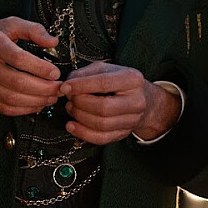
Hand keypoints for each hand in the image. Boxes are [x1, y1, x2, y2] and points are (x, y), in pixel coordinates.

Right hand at [0, 16, 61, 115]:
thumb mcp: (7, 24)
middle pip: (17, 82)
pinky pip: (3, 108)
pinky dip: (23, 110)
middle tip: (59, 89)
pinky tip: (37, 104)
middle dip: (43, 89)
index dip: (40, 68)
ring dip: (36, 101)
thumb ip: (33, 29)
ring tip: (52, 97)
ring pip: (11, 98)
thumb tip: (53, 42)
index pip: (19, 58)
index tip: (55, 73)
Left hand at [59, 61, 180, 144]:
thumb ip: (86, 73)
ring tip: (71, 108)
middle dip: (80, 103)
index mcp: (132, 79)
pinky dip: (83, 133)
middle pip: (104, 107)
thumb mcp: (106, 69)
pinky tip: (72, 125)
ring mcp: (132, 119)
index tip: (65, 87)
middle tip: (69, 98)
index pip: (104, 83)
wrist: (142, 98)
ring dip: (80, 117)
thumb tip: (67, 85)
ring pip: (101, 124)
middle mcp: (136, 100)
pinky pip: (102, 138)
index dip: (81, 86)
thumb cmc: (120, 81)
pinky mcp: (124, 133)